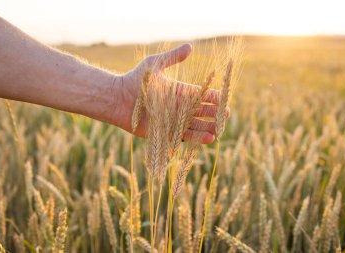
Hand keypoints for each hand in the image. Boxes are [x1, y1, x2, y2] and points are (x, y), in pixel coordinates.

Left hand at [111, 44, 226, 143]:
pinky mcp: (165, 132)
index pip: (200, 95)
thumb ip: (172, 57)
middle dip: (214, 113)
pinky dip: (196, 138)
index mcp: (178, 91)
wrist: (118, 99)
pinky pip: (184, 137)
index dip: (212, 97)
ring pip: (195, 125)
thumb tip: (190, 46)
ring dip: (208, 127)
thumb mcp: (154, 65)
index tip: (223, 98)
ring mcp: (172, 121)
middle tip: (226, 115)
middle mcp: (178, 107)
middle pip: (201, 111)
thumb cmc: (135, 80)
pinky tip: (209, 138)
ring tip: (221, 129)